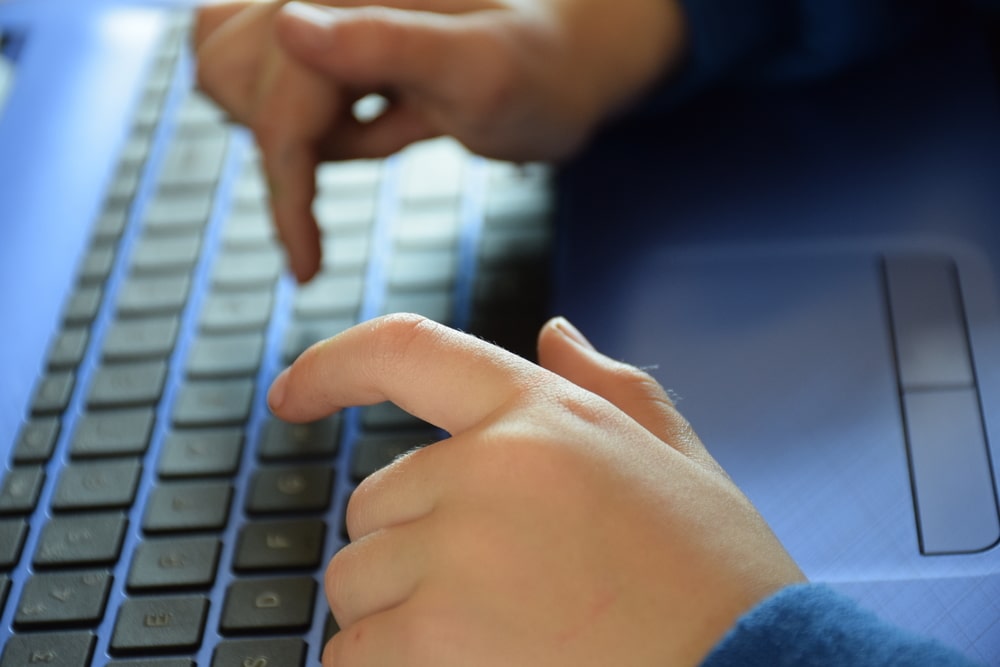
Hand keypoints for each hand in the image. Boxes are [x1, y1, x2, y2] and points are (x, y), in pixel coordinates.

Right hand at [194, 0, 687, 281]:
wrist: (567, 62)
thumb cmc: (541, 70)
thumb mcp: (480, 69)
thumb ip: (388, 43)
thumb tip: (286, 26)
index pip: (276, 95)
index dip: (286, 185)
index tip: (306, 263)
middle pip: (227, 73)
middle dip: (287, 139)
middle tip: (376, 143)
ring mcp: (323, 10)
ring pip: (231, 71)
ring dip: (290, 126)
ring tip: (379, 124)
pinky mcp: (328, 35)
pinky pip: (272, 80)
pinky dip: (303, 119)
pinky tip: (370, 117)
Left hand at [267, 314, 804, 665]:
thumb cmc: (720, 578)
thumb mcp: (678, 460)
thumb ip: (609, 384)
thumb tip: (554, 331)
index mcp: (542, 412)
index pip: (404, 351)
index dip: (331, 365)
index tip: (288, 394)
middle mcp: (487, 466)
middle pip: (370, 503)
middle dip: (405, 547)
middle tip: (484, 592)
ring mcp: (457, 552)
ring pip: (353, 579)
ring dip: (392, 613)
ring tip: (483, 638)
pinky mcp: (437, 639)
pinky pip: (351, 652)